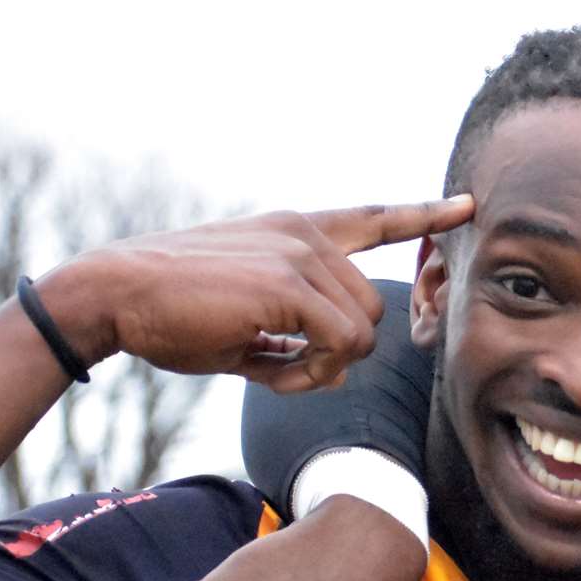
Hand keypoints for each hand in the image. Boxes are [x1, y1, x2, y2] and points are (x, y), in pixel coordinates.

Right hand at [36, 197, 473, 391]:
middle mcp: (306, 235)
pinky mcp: (289, 286)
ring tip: (271, 365)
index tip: (467, 205)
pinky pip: (341, 346)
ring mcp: (300, 256)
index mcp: (296, 230)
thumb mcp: (247, 313)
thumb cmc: (172, 311)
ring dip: (325, 367)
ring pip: (364, 332)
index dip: (425, 214)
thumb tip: (336, 364)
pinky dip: (312, 374)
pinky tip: (269, 371)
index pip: (375, 217)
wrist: (114, 295)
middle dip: (341, 352)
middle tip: (286, 366)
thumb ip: (298, 326)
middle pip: (374, 308)